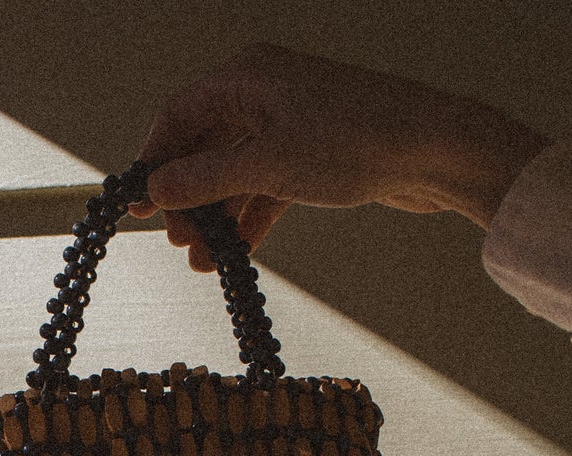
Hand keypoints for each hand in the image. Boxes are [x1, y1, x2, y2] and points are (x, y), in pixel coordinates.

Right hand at [128, 44, 547, 269]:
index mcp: (247, 77)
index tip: (138, 209)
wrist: (434, 150)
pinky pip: (264, 188)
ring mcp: (289, 124)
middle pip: (203, 149)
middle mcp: (264, 93)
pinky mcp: (312, 154)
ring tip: (206, 262)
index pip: (178, 118)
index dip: (154, 164)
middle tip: (180, 243)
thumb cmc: (356, 140)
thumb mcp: (267, 164)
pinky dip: (249, 219)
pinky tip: (239, 254)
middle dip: (188, 200)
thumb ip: (205, 179)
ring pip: (233, 174)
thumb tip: (156, 190)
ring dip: (217, 218)